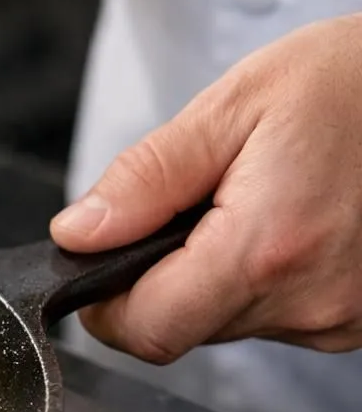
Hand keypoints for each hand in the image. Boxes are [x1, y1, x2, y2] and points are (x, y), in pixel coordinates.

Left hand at [50, 13, 361, 361]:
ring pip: (225, 323)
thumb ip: (144, 179)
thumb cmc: (350, 82)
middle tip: (192, 205)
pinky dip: (260, 279)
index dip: (106, 302)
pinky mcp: (358, 320)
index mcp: (265, 250)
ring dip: (213, 276)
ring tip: (251, 204)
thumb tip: (77, 234)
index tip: (98, 260)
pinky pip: (275, 316)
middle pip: (182, 328)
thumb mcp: (231, 108)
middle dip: (160, 276)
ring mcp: (341, 318)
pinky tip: (287, 224)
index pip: (147, 329)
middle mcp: (308, 300)